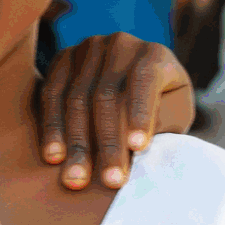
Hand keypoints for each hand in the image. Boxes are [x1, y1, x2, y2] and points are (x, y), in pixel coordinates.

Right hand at [37, 34, 193, 189]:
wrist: (132, 90)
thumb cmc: (160, 111)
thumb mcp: (172, 117)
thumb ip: (161, 126)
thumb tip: (137, 151)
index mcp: (155, 54)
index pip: (145, 81)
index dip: (141, 114)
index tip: (139, 148)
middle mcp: (120, 44)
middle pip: (107, 95)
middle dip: (107, 143)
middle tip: (109, 181)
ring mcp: (88, 48)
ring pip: (76, 98)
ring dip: (76, 143)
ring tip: (76, 179)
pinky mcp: (62, 59)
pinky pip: (51, 95)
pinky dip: (52, 129)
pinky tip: (53, 157)